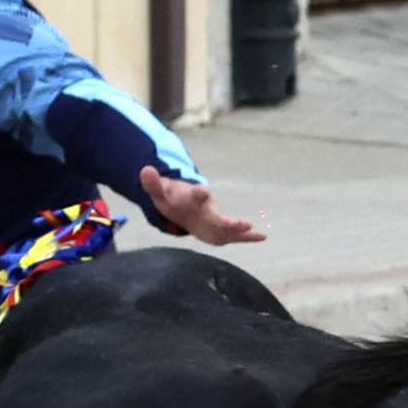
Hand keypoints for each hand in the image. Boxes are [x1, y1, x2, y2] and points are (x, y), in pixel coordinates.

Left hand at [141, 166, 267, 244]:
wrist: (184, 203)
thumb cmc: (172, 199)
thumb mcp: (160, 192)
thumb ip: (153, 183)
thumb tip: (143, 170)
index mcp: (194, 197)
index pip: (196, 194)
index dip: (199, 192)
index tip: (203, 190)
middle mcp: (209, 207)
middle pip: (217, 215)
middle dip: (227, 220)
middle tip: (240, 223)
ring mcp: (216, 218)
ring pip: (228, 226)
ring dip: (240, 229)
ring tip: (252, 229)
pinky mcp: (221, 229)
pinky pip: (235, 234)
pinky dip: (249, 236)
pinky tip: (264, 237)